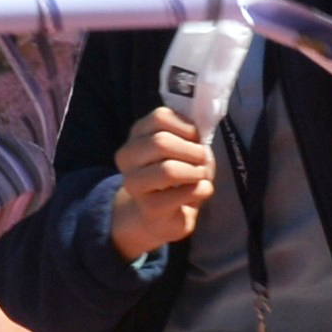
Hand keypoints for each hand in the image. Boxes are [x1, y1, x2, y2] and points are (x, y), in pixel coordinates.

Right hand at [105, 100, 216, 261]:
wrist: (158, 213)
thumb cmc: (175, 173)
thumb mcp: (179, 146)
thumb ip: (187, 133)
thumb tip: (201, 133)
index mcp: (136, 134)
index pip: (160, 117)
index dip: (187, 127)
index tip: (196, 139)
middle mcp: (127, 156)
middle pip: (161, 142)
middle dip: (193, 151)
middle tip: (202, 160)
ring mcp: (134, 184)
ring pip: (169, 170)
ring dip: (197, 171)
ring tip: (201, 176)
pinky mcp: (149, 207)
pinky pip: (185, 193)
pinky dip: (203, 189)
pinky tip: (200, 191)